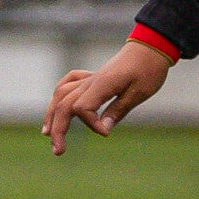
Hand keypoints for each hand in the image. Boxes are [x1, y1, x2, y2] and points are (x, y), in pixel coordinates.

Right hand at [44, 39, 170, 154]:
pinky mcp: (92, 78)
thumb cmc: (149, 68)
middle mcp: (90, 81)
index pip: (81, 107)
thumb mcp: (140, 93)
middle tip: (59, 152)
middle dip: (58, 129)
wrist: (151, 47)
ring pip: (60, 94)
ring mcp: (89, 78)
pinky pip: (68, 83)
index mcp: (102, 84)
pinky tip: (56, 107)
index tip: (106, 132)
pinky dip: (58, 96)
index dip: (90, 124)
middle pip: (64, 104)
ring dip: (52, 114)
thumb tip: (103, 130)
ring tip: (47, 134)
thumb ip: (118, 110)